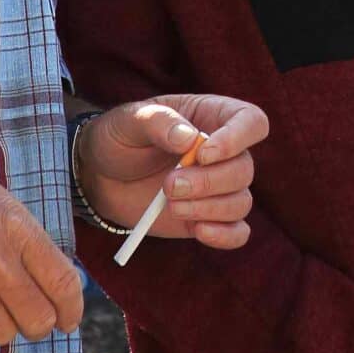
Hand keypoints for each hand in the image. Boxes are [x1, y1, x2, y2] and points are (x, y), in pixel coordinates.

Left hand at [80, 95, 268, 248]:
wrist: (102, 176)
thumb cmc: (119, 138)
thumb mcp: (129, 120)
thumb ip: (158, 122)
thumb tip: (189, 139)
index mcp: (213, 117)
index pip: (251, 122)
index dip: (237, 138)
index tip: (202, 154)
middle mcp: (225, 153)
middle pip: (244, 168)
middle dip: (208, 182)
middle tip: (169, 185)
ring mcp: (218, 187)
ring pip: (241, 202)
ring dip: (209, 208)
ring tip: (171, 204)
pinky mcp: (209, 217)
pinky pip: (237, 232)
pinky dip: (225, 236)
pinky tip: (199, 230)